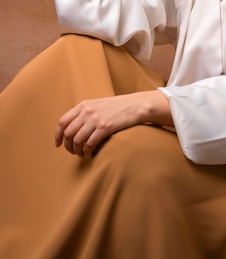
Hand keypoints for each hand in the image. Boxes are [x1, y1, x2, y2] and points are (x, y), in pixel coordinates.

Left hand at [55, 90, 171, 155]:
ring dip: (77, 150)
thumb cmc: (117, 107)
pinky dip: (88, 150)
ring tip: (82, 153)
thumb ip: (84, 113)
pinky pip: (90, 143)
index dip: (57, 135)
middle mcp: (87, 111)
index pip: (62, 122)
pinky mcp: (105, 127)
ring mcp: (96, 119)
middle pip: (68, 133)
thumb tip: (71, 128)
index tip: (58, 144)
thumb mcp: (97, 104)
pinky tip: (91, 151)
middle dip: (68, 146)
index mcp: (83, 105)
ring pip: (77, 140)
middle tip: (72, 152)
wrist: (135, 105)